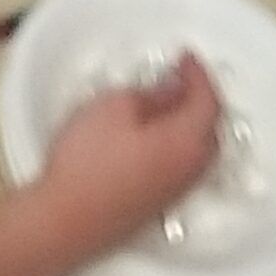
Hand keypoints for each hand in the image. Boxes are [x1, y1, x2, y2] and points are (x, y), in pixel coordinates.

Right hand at [35, 57, 222, 264]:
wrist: (66, 218)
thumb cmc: (86, 166)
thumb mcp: (115, 107)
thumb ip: (150, 94)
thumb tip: (168, 92)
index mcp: (185, 142)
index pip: (208, 101)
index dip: (199, 73)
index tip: (186, 58)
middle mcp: (187, 171)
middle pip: (210, 127)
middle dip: (199, 97)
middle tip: (181, 75)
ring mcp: (173, 192)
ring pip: (197, 149)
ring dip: (189, 121)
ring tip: (166, 100)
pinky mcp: (157, 205)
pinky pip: (182, 166)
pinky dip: (177, 142)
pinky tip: (154, 134)